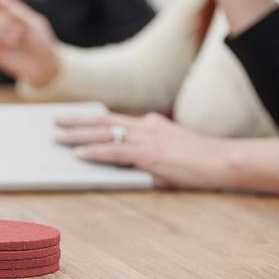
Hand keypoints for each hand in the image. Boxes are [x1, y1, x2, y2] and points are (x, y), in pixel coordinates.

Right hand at [0, 0, 60, 86]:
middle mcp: (3, 20)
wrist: (42, 66)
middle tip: (20, 34)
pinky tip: (3, 45)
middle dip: (6, 23)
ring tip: (13, 42)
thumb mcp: (34, 24)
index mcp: (14, 11)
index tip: (7, 6)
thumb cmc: (41, 42)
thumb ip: (18, 12)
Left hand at [55, 112, 235, 188]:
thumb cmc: (201, 157)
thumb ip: (154, 140)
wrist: (224, 160)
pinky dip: (95, 152)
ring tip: (58, 137)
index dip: (91, 118)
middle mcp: (145, 127)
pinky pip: (115, 152)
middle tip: (55, 121)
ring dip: (78, 135)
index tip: (72, 118)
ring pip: (104, 134)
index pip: (114, 118)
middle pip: (103, 121)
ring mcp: (146, 140)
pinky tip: (79, 154)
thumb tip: (137, 138)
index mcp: (150, 124)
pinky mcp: (149, 155)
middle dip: (77, 121)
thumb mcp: (174, 143)